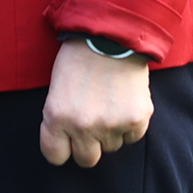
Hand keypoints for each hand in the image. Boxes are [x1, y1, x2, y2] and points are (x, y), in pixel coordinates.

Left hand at [39, 38, 152, 167]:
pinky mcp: (136, 119)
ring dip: (111, 131)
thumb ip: (60, 119)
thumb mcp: (57, 88)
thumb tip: (70, 144)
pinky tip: (125, 100)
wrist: (112, 33)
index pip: (55, 156)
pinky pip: (133, 137)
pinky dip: (130, 123)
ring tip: (109, 101)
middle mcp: (82, 126)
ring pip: (112, 147)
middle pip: (86, 159)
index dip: (62, 147)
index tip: (68, 138)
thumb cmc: (80, 56)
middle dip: (89, 144)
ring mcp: (111, 125)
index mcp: (56, 117)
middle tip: (92, 122)